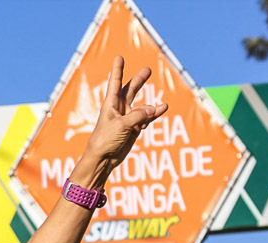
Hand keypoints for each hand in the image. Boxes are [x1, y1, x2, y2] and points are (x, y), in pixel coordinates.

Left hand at [82, 57, 168, 178]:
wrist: (103, 159)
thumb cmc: (105, 140)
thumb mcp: (121, 126)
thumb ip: (138, 116)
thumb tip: (154, 109)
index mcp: (110, 105)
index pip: (115, 83)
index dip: (117, 70)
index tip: (119, 57)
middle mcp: (119, 109)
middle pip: (131, 90)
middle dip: (139, 80)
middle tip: (148, 70)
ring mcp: (127, 118)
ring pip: (142, 106)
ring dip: (150, 106)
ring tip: (159, 107)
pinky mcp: (134, 129)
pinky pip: (147, 118)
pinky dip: (155, 114)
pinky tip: (164, 108)